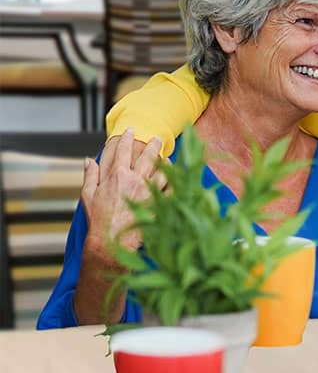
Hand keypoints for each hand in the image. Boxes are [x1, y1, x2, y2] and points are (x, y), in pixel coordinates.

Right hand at [81, 129, 163, 255]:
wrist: (111, 241)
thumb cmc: (99, 219)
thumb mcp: (88, 195)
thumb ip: (90, 175)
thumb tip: (88, 160)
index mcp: (117, 175)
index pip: (123, 150)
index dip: (128, 138)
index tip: (132, 131)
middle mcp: (135, 179)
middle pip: (148, 155)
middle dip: (153, 144)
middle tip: (157, 138)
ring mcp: (149, 190)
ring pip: (163, 169)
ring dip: (165, 161)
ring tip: (166, 157)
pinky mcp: (158, 202)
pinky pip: (171, 187)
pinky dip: (174, 180)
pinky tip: (175, 177)